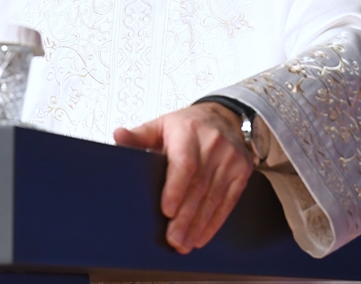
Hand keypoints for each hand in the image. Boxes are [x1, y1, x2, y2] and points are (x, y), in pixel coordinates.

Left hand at [113, 103, 253, 253]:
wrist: (223, 117)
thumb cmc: (186, 126)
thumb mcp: (161, 125)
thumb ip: (138, 135)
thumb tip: (118, 135)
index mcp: (188, 131)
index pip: (184, 163)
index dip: (176, 189)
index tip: (167, 211)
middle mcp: (213, 144)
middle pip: (199, 186)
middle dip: (186, 217)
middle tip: (173, 240)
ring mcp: (230, 158)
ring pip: (214, 197)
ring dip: (199, 224)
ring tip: (184, 244)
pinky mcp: (242, 171)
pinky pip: (228, 201)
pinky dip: (214, 222)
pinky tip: (202, 236)